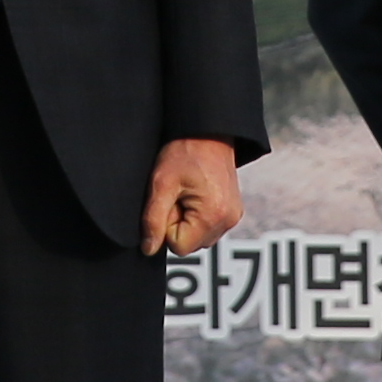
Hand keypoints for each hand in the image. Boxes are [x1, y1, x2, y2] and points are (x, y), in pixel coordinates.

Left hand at [144, 137, 243, 255]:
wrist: (208, 132)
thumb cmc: (185, 152)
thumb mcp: (161, 183)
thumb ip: (153, 219)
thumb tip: (148, 249)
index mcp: (213, 216)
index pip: (178, 246)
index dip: (167, 225)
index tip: (170, 200)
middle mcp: (228, 221)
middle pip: (190, 244)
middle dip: (178, 222)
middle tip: (178, 194)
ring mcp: (233, 217)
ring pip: (198, 237)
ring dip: (187, 219)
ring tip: (187, 192)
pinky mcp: (233, 212)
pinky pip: (208, 227)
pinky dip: (198, 215)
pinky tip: (196, 193)